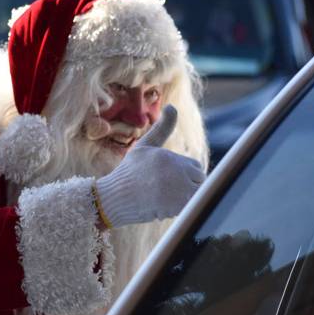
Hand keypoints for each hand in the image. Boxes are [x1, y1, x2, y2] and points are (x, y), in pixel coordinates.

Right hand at [93, 105, 205, 227]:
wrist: (114, 199)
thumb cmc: (129, 173)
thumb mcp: (145, 146)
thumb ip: (162, 128)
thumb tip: (173, 106)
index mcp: (169, 157)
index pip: (194, 167)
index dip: (184, 175)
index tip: (169, 182)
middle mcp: (175, 171)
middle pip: (199, 180)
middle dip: (189, 186)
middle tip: (168, 193)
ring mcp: (177, 189)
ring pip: (197, 194)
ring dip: (188, 198)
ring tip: (169, 200)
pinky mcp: (177, 206)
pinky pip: (193, 206)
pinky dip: (186, 208)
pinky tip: (169, 208)